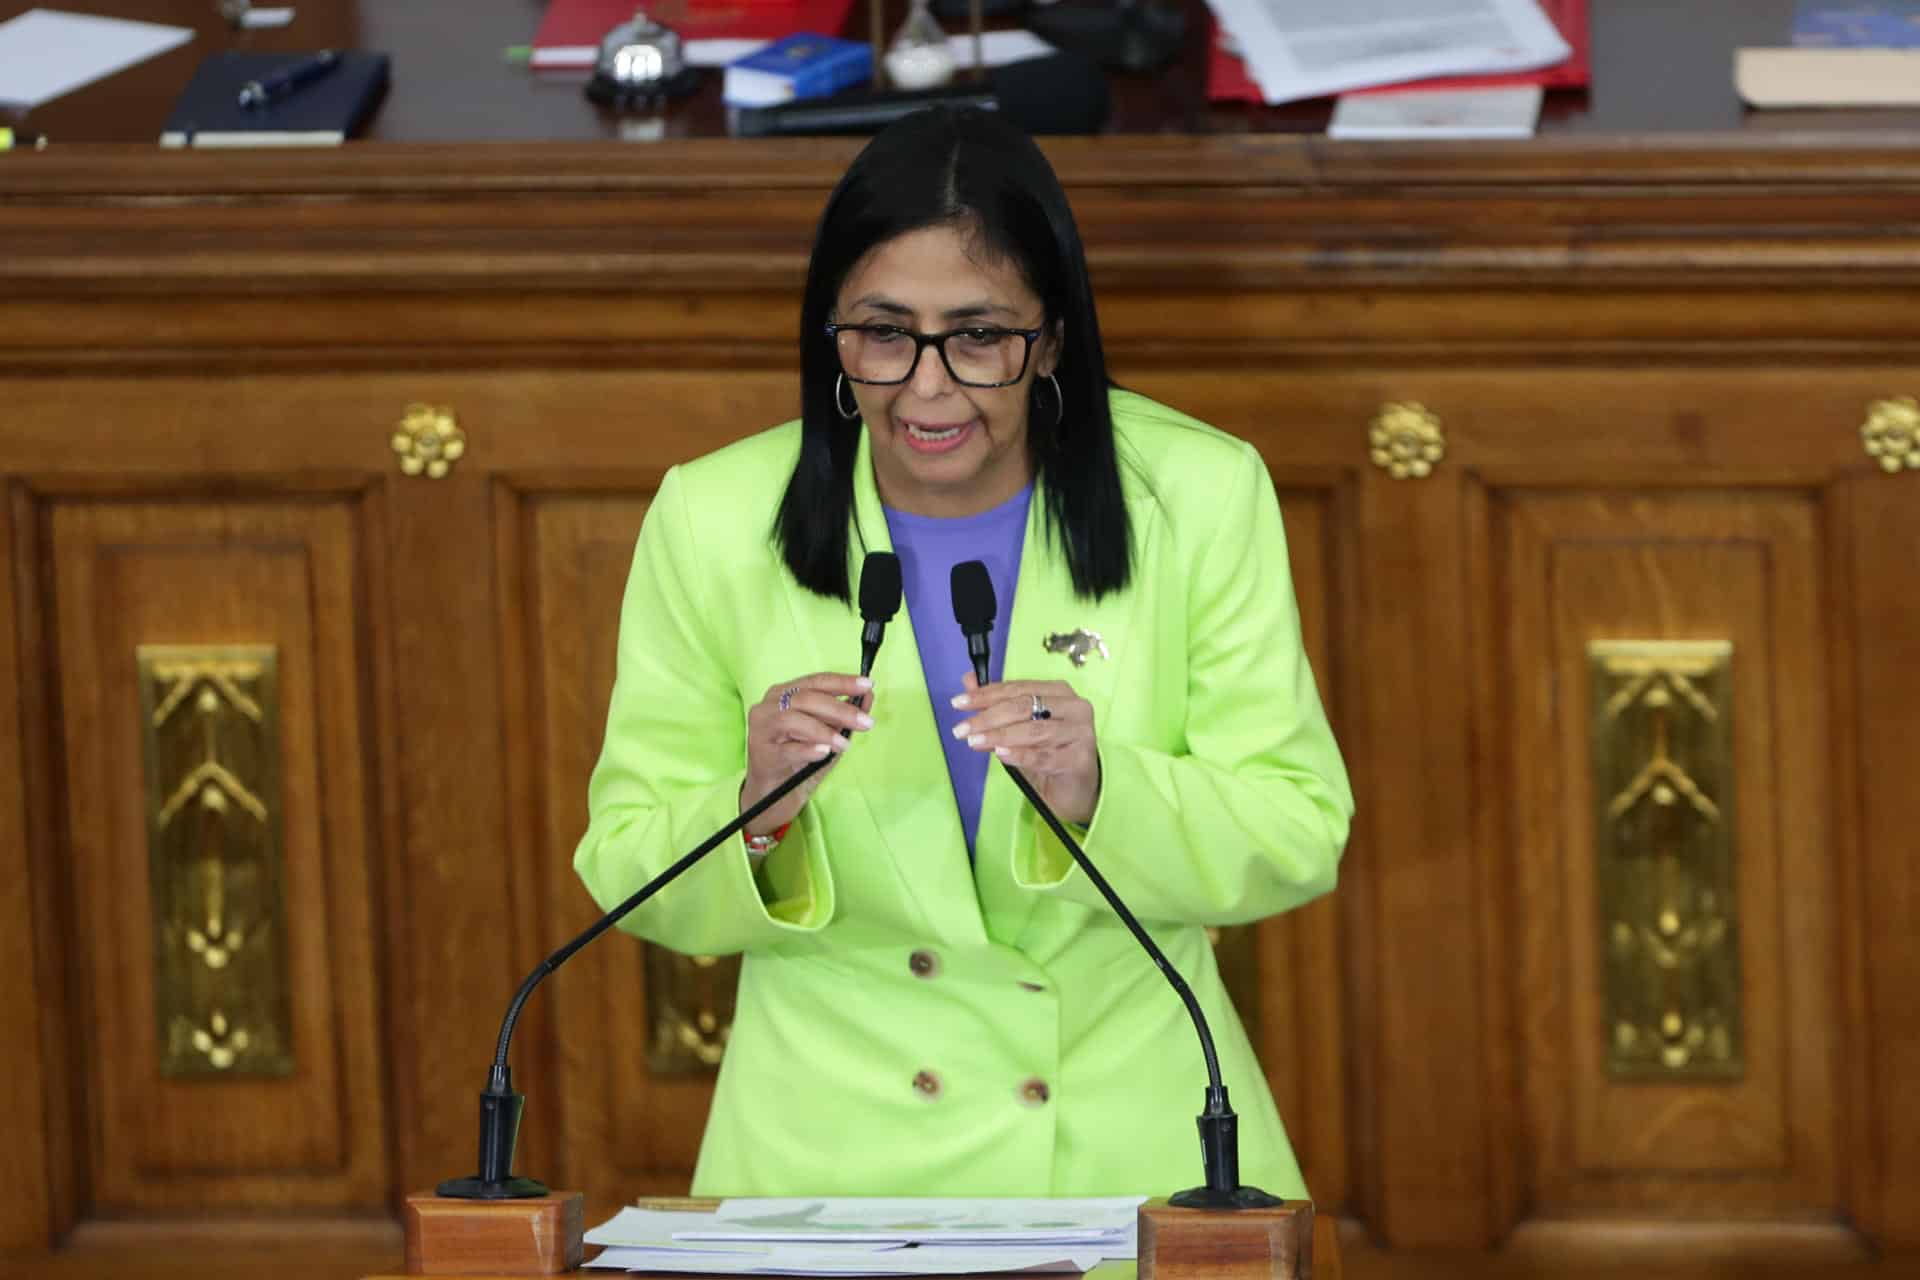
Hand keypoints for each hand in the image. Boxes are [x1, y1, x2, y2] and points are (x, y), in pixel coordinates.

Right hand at [741, 673, 874, 834]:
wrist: (774, 793)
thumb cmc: (800, 758)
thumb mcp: (827, 734)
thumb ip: (845, 715)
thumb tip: (868, 695)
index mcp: (785, 693)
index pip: (816, 681)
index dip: (842, 682)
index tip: (867, 685)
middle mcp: (769, 705)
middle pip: (806, 699)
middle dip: (840, 709)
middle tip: (865, 722)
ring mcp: (761, 729)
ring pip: (791, 719)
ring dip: (823, 731)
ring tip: (845, 745)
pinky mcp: (761, 754)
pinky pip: (785, 749)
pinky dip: (807, 749)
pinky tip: (824, 752)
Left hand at [950, 672, 1099, 825]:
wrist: (1074, 789)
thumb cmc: (1047, 752)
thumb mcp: (1019, 728)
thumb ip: (996, 704)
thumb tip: (969, 680)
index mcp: (1058, 692)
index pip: (1017, 689)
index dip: (985, 695)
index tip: (958, 703)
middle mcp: (1074, 707)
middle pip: (1024, 707)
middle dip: (988, 717)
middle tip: (961, 729)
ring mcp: (1080, 733)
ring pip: (1033, 730)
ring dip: (999, 736)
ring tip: (974, 742)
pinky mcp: (1080, 760)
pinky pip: (1045, 757)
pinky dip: (1020, 755)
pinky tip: (1001, 754)